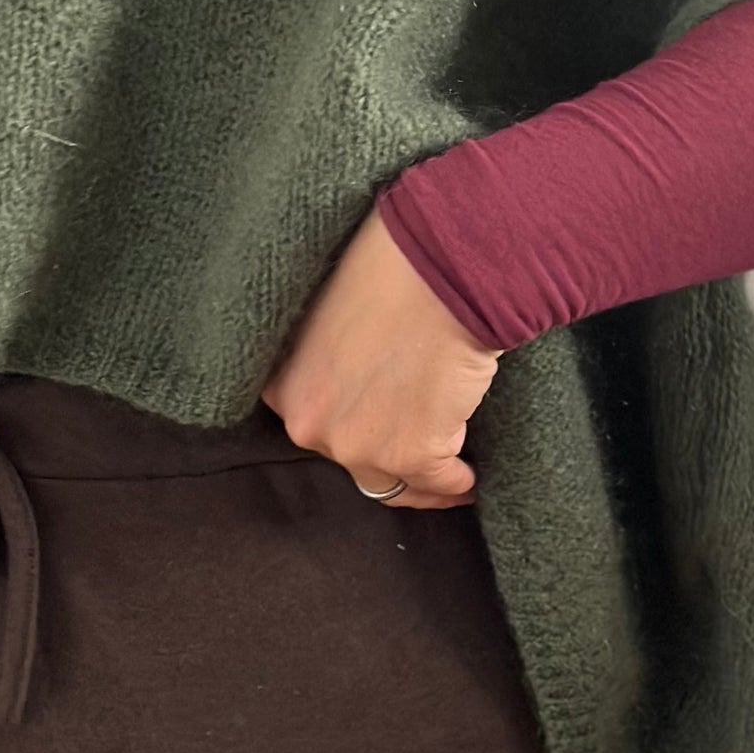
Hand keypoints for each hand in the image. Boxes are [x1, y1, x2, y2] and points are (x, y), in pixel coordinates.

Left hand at [259, 201, 502, 508]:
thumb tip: (358, 378)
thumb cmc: (389, 271)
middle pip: (352, 457)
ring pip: (394, 483)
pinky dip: (458, 482)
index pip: (318, 426)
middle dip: (383, 453)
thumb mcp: (329, 315)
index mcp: (284, 387)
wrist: (436, 269)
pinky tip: (469, 475)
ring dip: (421, 480)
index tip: (378, 428)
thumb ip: (329, 359)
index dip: (352, 425)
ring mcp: (357, 446)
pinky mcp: (412, 456)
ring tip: (446, 476)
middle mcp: (308, 425)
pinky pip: (442, 482)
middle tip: (417, 450)